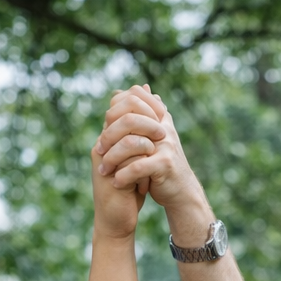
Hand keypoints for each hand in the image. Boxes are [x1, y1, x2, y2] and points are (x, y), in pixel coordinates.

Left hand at [94, 85, 206, 220]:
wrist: (181, 190)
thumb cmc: (162, 163)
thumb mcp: (153, 135)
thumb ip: (142, 114)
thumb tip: (131, 89)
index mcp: (159, 117)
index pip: (133, 97)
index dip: (114, 109)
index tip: (104, 127)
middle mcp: (163, 127)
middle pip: (128, 119)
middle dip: (108, 136)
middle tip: (98, 150)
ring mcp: (165, 144)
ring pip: (129, 143)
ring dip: (112, 159)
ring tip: (103, 170)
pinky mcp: (165, 164)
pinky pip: (137, 167)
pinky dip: (123, 176)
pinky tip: (116, 183)